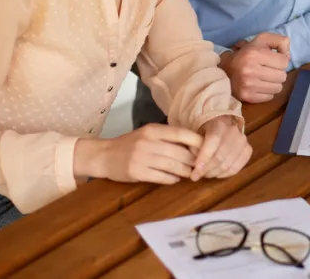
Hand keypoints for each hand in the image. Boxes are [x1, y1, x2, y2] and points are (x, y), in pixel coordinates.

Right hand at [73, 123, 203, 184]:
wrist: (103, 155)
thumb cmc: (130, 144)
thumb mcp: (148, 134)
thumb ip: (167, 137)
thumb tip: (194, 145)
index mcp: (153, 130)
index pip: (181, 133)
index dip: (197, 142)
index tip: (206, 149)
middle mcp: (148, 142)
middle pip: (179, 152)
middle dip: (193, 161)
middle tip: (201, 166)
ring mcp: (141, 158)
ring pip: (172, 166)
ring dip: (185, 172)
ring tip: (190, 174)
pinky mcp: (136, 172)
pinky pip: (161, 177)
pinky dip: (171, 179)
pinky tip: (175, 179)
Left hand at [190, 115, 251, 179]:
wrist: (222, 126)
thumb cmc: (206, 132)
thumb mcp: (196, 134)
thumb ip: (193, 147)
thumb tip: (193, 163)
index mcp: (218, 125)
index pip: (212, 141)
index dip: (203, 158)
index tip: (194, 171)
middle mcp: (233, 131)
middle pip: (220, 156)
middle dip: (206, 170)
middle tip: (196, 175)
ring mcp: (243, 141)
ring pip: (228, 165)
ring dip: (214, 173)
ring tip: (205, 174)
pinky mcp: (248, 150)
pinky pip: (236, 168)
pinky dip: (224, 175)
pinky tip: (216, 174)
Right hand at [220, 32, 290, 102]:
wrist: (224, 70)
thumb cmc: (246, 54)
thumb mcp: (261, 40)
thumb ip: (279, 41)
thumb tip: (288, 55)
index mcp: (255, 53)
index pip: (284, 61)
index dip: (281, 60)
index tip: (273, 60)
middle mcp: (251, 70)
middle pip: (282, 76)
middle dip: (278, 72)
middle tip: (268, 69)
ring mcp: (249, 85)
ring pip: (278, 88)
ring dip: (274, 83)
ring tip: (264, 78)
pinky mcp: (247, 97)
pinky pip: (270, 97)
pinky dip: (267, 92)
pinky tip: (259, 85)